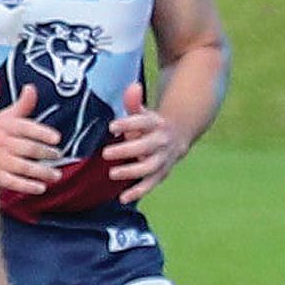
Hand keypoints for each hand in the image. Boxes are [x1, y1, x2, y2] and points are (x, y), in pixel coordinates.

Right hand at [0, 85, 61, 197]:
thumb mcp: (5, 117)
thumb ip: (22, 105)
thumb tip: (31, 88)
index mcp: (4, 125)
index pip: (25, 127)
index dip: (42, 133)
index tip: (57, 138)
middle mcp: (0, 141)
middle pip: (28, 148)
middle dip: (46, 153)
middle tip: (58, 155)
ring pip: (23, 166)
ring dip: (42, 172)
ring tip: (56, 175)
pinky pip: (12, 182)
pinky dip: (27, 185)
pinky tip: (40, 187)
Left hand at [104, 83, 187, 201]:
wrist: (179, 136)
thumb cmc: (151, 124)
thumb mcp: (144, 112)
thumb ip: (134, 102)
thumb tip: (133, 87)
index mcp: (156, 123)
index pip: (142, 122)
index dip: (128, 124)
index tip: (112, 127)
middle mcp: (161, 142)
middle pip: (146, 146)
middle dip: (126, 150)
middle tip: (106, 153)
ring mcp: (162, 159)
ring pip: (149, 167)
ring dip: (131, 171)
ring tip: (112, 174)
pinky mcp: (160, 173)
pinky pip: (150, 184)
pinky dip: (138, 191)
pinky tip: (123, 197)